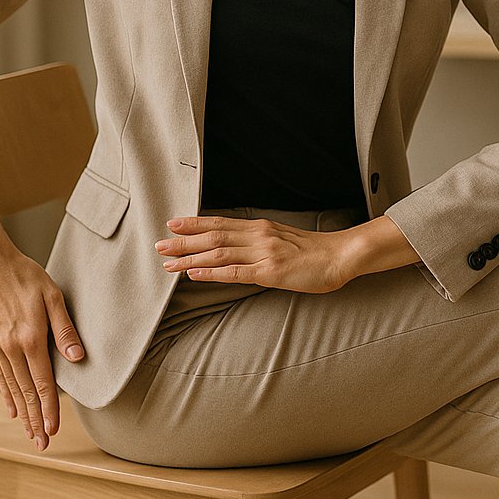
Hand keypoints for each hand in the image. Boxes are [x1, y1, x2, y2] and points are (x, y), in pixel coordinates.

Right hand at [0, 213, 83, 451]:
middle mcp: (10, 347)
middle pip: (26, 392)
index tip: (54, 429)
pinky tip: (11, 407)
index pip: (42, 383)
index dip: (49, 408)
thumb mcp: (52, 296)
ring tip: (29, 432)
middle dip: (35, 420)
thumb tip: (77, 359)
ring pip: (12, 387)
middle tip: (42, 443)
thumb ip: (65, 330)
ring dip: (21, 412)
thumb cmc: (24, 274)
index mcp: (29, 338)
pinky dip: (6, 393)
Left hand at [154, 215, 353, 292]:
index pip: (220, 223)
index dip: (194, 223)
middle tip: (159, 245)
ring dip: (190, 258)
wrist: (340, 256)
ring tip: (169, 264)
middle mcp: (258, 236)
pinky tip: (194, 275)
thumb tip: (236, 246)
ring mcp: (263, 253)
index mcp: (260, 227)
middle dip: (183, 241)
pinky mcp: (270, 272)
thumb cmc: (313, 252)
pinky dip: (211, 273)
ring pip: (218, 254)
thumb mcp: (282, 238)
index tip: (172, 223)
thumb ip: (259, 241)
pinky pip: (235, 273)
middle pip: (213, 237)